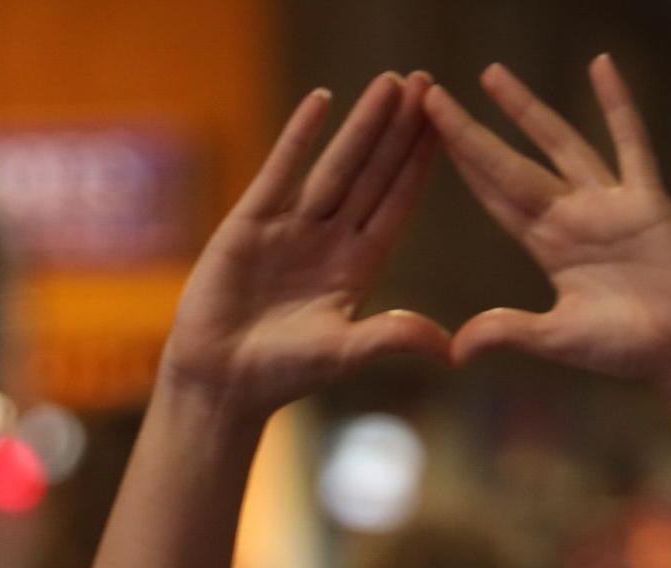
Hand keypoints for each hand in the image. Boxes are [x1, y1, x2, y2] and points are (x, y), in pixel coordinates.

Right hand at [159, 72, 449, 425]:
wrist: (219, 381)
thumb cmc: (282, 374)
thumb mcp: (344, 354)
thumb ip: (392, 338)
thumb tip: (451, 350)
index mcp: (359, 268)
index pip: (398, 204)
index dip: (421, 164)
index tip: (448, 124)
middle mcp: (331, 240)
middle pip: (375, 173)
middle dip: (400, 129)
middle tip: (429, 82)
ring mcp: (292, 227)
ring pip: (337, 165)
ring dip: (363, 124)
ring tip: (392, 82)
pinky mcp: (251, 222)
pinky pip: (280, 170)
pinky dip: (299, 135)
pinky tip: (321, 100)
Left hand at [425, 56, 670, 422]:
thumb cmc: (629, 349)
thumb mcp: (558, 340)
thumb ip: (509, 333)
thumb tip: (454, 353)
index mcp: (547, 246)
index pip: (492, 195)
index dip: (461, 165)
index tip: (427, 135)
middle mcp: (571, 217)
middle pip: (510, 164)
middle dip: (472, 132)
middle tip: (432, 95)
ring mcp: (609, 204)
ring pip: (559, 143)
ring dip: (526, 109)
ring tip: (491, 75)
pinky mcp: (647, 200)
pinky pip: (630, 143)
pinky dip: (617, 104)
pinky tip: (600, 64)